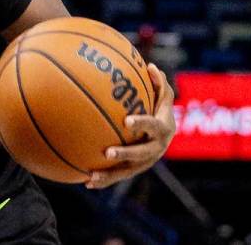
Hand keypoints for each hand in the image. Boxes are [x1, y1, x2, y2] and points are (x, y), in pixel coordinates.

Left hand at [87, 63, 176, 188]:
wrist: (165, 134)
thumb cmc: (159, 108)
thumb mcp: (162, 96)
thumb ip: (159, 83)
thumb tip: (150, 67)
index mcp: (164, 128)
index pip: (153, 125)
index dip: (142, 123)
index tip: (127, 121)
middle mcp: (156, 148)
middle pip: (141, 154)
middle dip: (125, 154)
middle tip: (108, 152)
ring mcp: (146, 162)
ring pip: (128, 171)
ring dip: (110, 175)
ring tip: (91, 175)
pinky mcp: (135, 169)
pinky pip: (118, 176)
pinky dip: (104, 180)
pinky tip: (85, 182)